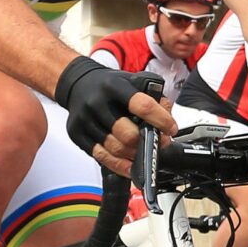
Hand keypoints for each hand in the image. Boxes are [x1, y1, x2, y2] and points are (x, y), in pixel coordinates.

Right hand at [55, 58, 173, 175]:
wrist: (78, 83)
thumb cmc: (110, 85)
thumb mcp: (135, 81)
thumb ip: (156, 98)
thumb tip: (168, 122)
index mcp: (115, 86)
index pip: (143, 106)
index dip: (161, 121)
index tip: (170, 129)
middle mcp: (97, 102)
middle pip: (128, 134)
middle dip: (146, 142)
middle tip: (156, 143)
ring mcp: (85, 119)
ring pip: (115, 149)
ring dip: (134, 155)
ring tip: (142, 152)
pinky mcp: (76, 134)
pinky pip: (101, 157)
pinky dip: (119, 165)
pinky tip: (130, 165)